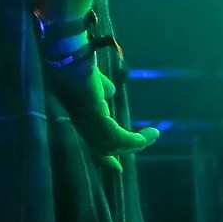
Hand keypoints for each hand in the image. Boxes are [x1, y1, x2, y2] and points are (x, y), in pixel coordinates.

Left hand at [43, 50, 158, 173]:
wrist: (70, 54)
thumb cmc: (77, 62)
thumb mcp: (92, 80)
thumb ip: (100, 89)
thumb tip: (108, 93)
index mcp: (76, 115)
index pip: (89, 142)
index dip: (102, 157)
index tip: (116, 167)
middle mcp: (78, 123)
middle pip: (101, 148)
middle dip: (121, 153)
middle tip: (141, 148)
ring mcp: (85, 121)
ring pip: (112, 146)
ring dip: (135, 144)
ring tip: (152, 135)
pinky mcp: (95, 116)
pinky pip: (119, 138)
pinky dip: (136, 139)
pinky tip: (150, 133)